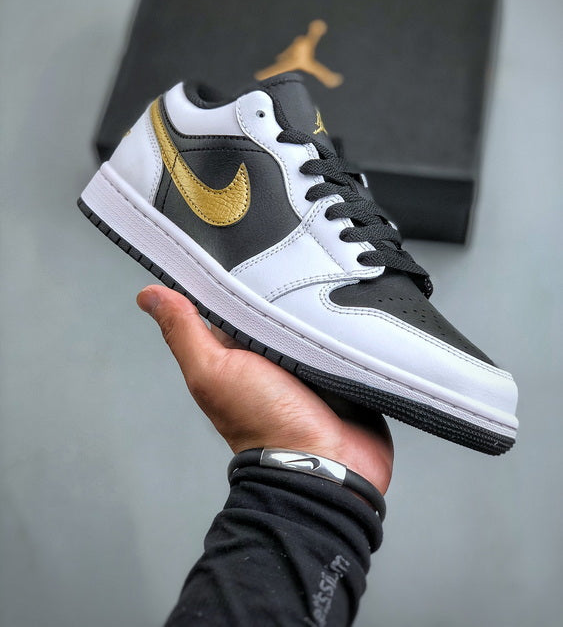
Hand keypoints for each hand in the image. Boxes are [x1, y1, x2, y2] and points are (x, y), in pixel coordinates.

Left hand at [137, 285, 392, 493]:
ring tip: (333, 279)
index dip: (239, 274)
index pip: (234, 298)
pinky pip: (349, 331)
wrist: (327, 466)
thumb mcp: (213, 371)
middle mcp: (272, 353)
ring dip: (324, 300)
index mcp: (236, 351)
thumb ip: (184, 332)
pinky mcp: (344, 366)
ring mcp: (311, 360)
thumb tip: (149, 296)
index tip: (250, 246)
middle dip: (289, 283)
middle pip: (279, 302)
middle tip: (302, 263)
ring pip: (316, 313)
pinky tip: (357, 303)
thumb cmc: (265, 425)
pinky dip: (352, 320)